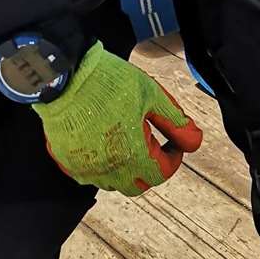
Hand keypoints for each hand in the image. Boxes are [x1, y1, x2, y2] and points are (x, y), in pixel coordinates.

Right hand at [34, 42, 201, 194]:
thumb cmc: (109, 82)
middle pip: (138, 185)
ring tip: (127, 140)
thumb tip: (195, 142)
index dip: (174, 157)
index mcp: (133, 155)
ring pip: (112, 182)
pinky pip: (89, 173)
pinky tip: (103, 141)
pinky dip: (101, 164)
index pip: (162, 172)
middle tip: (152, 144)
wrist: (65, 73)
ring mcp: (84, 168)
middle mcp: (108, 169)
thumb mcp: (152, 96)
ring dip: (125, 169)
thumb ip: (176, 123)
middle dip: (150, 168)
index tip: (174, 141)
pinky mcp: (66, 161)